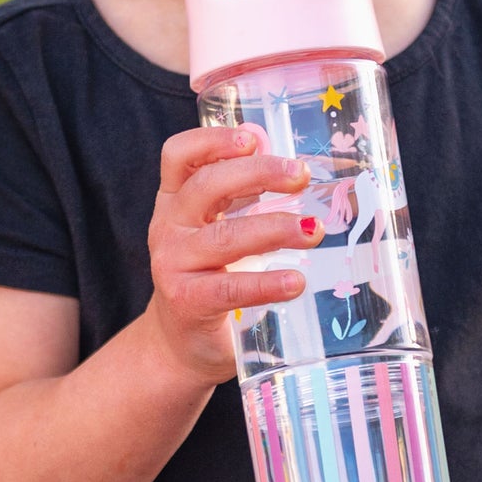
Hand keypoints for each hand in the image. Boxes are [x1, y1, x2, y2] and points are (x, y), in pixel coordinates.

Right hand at [143, 124, 318, 386]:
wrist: (182, 342)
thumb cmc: (211, 275)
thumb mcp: (219, 228)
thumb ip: (242, 193)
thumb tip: (283, 155)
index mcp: (175, 200)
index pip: (179, 155)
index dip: (212, 140)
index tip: (252, 138)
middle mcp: (168, 227)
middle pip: (206, 186)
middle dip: (258, 174)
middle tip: (301, 176)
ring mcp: (173, 265)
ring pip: (224, 238)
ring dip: (274, 229)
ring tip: (313, 231)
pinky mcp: (187, 302)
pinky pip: (230, 288)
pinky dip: (267, 283)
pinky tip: (295, 282)